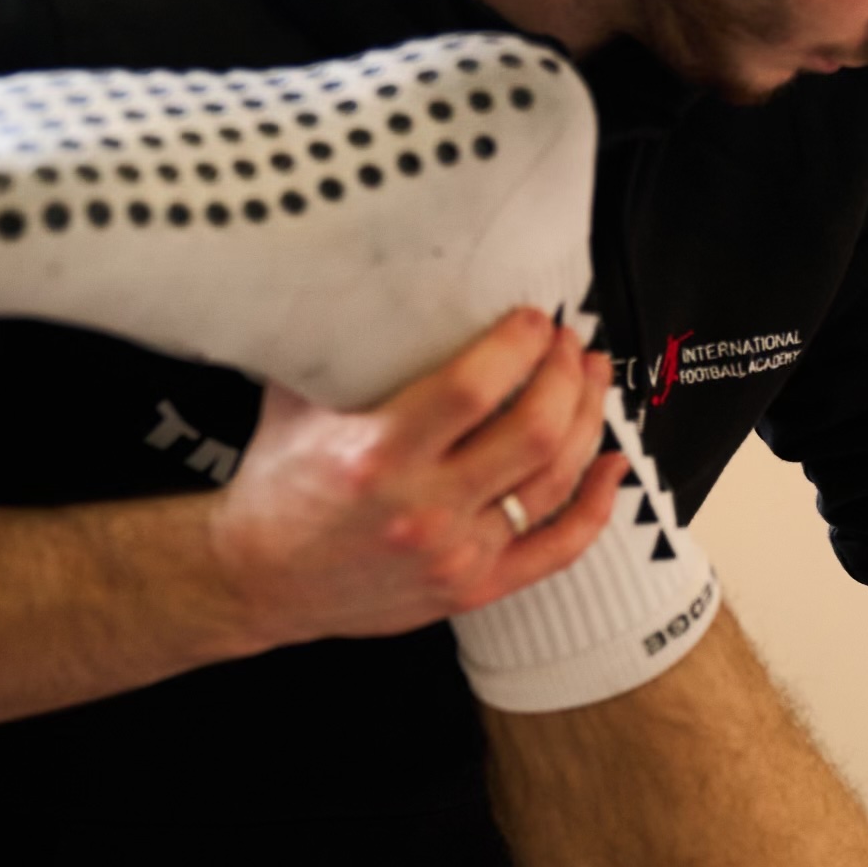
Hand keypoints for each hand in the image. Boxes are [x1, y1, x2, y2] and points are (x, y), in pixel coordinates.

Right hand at [206, 308, 627, 650]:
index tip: (535, 319)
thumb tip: (374, 278)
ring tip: (593, 381)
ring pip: (555, 483)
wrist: (254, 580)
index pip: (473, 389)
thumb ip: (339, 349)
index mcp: (377, 456)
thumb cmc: (277, 485)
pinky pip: (557, 548)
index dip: (519, 346)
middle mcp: (423, 508)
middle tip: (572, 346)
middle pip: (534, 433)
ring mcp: (455, 554)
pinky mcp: (474, 589)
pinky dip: (596, 505)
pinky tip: (613, 464)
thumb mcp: (295, 405)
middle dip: (567, 378)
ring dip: (589, 422)